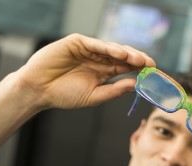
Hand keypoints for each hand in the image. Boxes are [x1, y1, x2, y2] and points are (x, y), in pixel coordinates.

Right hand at [17, 33, 155, 109]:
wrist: (39, 90)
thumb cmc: (63, 95)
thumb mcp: (93, 96)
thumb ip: (113, 91)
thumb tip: (135, 85)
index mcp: (104, 72)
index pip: (126, 67)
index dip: (139, 69)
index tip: (153, 73)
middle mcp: (99, 59)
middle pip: (123, 56)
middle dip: (137, 59)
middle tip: (150, 64)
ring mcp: (89, 50)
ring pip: (112, 49)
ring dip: (126, 53)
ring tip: (139, 59)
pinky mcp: (77, 43)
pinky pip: (96, 44)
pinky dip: (108, 48)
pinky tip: (121, 53)